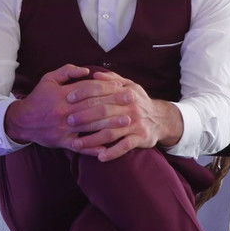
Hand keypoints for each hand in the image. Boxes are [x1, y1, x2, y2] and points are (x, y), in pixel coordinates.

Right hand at [4, 64, 131, 157]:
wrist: (22, 121)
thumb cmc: (39, 98)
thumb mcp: (49, 79)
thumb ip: (67, 71)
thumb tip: (87, 71)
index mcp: (63, 95)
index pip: (89, 89)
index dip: (106, 86)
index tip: (121, 85)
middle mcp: (65, 112)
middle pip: (94, 107)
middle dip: (115, 103)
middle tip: (132, 100)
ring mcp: (65, 128)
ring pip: (91, 126)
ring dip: (111, 124)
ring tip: (128, 121)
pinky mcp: (63, 142)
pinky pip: (81, 146)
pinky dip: (95, 148)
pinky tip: (110, 147)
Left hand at [66, 70, 182, 161]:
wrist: (161, 119)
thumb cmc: (138, 101)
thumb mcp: (129, 86)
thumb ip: (112, 80)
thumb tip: (94, 73)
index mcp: (126, 92)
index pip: (101, 91)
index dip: (84, 93)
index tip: (68, 98)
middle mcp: (131, 107)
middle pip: (104, 111)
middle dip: (84, 116)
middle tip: (69, 121)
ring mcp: (136, 123)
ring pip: (111, 131)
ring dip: (92, 138)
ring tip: (76, 144)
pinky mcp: (141, 138)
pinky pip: (125, 146)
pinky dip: (112, 152)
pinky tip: (100, 157)